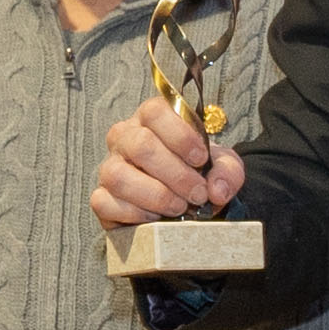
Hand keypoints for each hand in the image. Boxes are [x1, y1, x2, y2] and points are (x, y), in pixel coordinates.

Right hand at [94, 101, 238, 230]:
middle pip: (140, 145)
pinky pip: (105, 202)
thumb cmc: (199, 175)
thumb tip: (216, 189)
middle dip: (176, 174)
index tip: (200, 159)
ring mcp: (109, 167)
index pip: (155, 111)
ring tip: (180, 207)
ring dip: (157, 196)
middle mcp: (125, 139)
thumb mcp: (222, 167)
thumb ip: (227, 171)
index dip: (180, 135)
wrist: (187, 206)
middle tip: (198, 193)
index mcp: (152, 121)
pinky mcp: (101, 198)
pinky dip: (136, 213)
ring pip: (119, 175)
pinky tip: (157, 218)